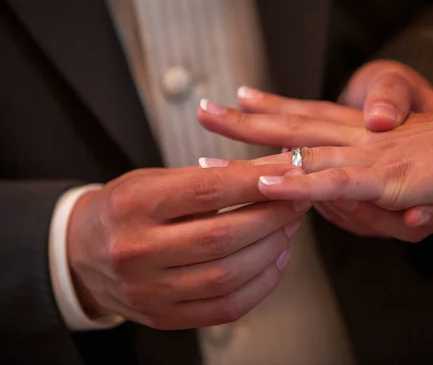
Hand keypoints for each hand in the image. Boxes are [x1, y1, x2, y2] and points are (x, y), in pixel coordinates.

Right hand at [67, 164, 309, 329]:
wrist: (82, 253)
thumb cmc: (126, 209)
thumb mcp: (154, 180)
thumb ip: (208, 177)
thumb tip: (271, 169)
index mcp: (133, 206)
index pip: (206, 190)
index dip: (254, 181)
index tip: (289, 171)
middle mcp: (136, 251)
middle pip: (222, 237)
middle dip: (272, 216)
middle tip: (297, 200)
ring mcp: (149, 291)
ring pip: (228, 275)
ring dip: (271, 249)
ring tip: (289, 227)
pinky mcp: (164, 317)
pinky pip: (226, 308)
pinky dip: (261, 284)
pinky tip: (276, 260)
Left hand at [197, 48, 432, 240]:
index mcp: (368, 126)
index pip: (311, 110)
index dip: (274, 104)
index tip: (241, 96)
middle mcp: (358, 137)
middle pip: (292, 125)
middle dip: (244, 122)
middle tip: (202, 111)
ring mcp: (365, 157)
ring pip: (298, 155)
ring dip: (252, 156)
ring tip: (206, 159)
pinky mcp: (382, 181)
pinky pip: (331, 184)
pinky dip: (297, 185)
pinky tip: (264, 185)